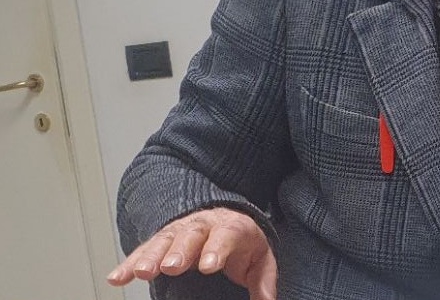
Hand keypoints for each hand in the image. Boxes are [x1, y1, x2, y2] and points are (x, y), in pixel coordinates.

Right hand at [107, 207, 276, 299]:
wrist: (224, 218)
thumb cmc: (242, 243)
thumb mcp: (260, 258)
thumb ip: (263, 280)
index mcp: (231, 228)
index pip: (225, 235)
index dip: (216, 249)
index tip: (208, 266)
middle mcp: (203, 226)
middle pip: (191, 236)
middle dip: (180, 251)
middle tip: (170, 267)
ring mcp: (180, 231)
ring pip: (164, 240)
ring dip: (152, 256)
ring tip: (142, 273)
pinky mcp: (162, 240)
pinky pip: (144, 250)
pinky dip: (130, 262)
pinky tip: (117, 277)